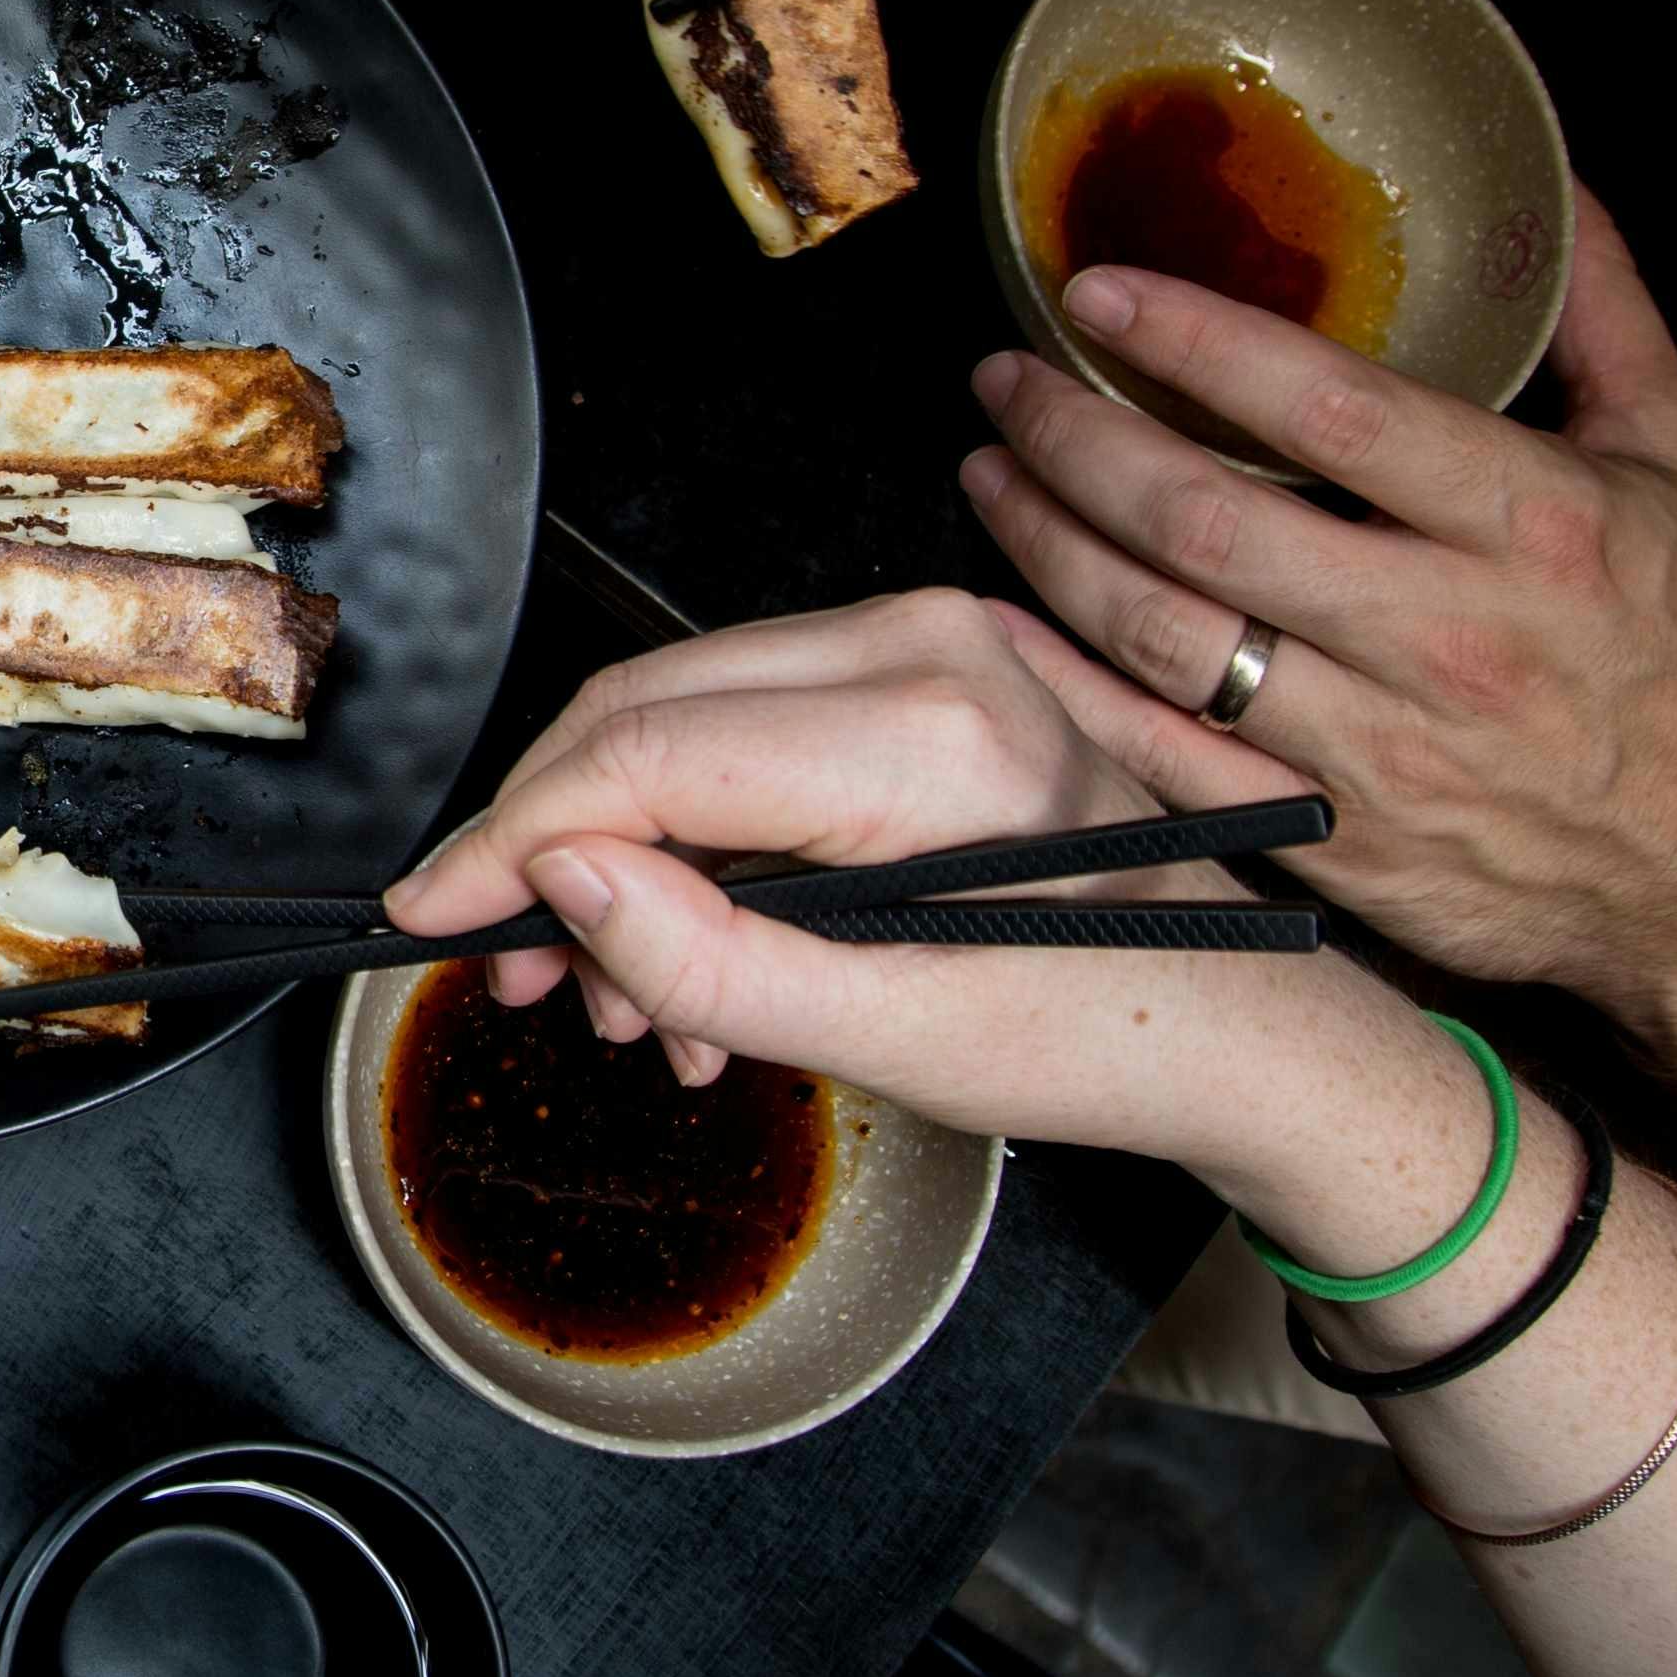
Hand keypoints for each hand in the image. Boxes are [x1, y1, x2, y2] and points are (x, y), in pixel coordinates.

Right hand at [378, 590, 1455, 1190]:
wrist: (1243, 1017)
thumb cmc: (1105, 1033)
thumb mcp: (894, 1041)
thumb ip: (712, 962)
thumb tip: (557, 881)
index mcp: (932, 737)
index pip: (645, 756)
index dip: (512, 840)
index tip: (432, 920)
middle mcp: (925, 645)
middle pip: (639, 712)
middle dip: (551, 849)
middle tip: (522, 980)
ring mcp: (923, 635)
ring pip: (673, 712)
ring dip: (617, 850)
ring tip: (633, 1005)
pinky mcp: (916, 656)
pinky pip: (737, 717)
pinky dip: (685, 828)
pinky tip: (698, 948)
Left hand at [957, 191, 1676, 1025]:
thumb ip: (1607, 320)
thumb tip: (1555, 186)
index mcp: (1532, 522)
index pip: (1324, 408)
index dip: (1191, 342)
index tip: (1094, 292)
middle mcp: (1447, 634)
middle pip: (1205, 520)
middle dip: (1073, 438)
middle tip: (1004, 381)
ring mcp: (1382, 751)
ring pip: (1164, 637)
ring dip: (1049, 546)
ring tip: (993, 473)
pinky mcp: (1339, 844)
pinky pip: (1167, 760)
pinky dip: (1070, 689)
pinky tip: (1008, 622)